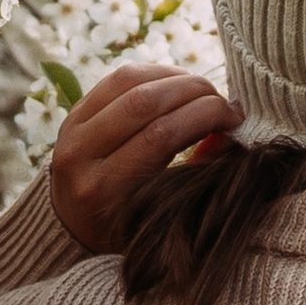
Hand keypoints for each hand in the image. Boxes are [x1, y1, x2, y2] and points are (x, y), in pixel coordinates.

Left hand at [50, 60, 241, 254]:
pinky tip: (176, 83)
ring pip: (128, 81)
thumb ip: (197, 173)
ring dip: (175, 77)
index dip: (205, 116)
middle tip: (224, 101)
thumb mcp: (163, 217)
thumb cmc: (129, 230)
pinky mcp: (72, 114)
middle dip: (194, 91)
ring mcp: (70, 131)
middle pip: (144, 102)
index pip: (160, 135)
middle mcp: (79, 157)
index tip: (235, 118)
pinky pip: (115, 78)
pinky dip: (153, 74)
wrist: (75, 229)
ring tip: (203, 90)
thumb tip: (232, 132)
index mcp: (104, 191)